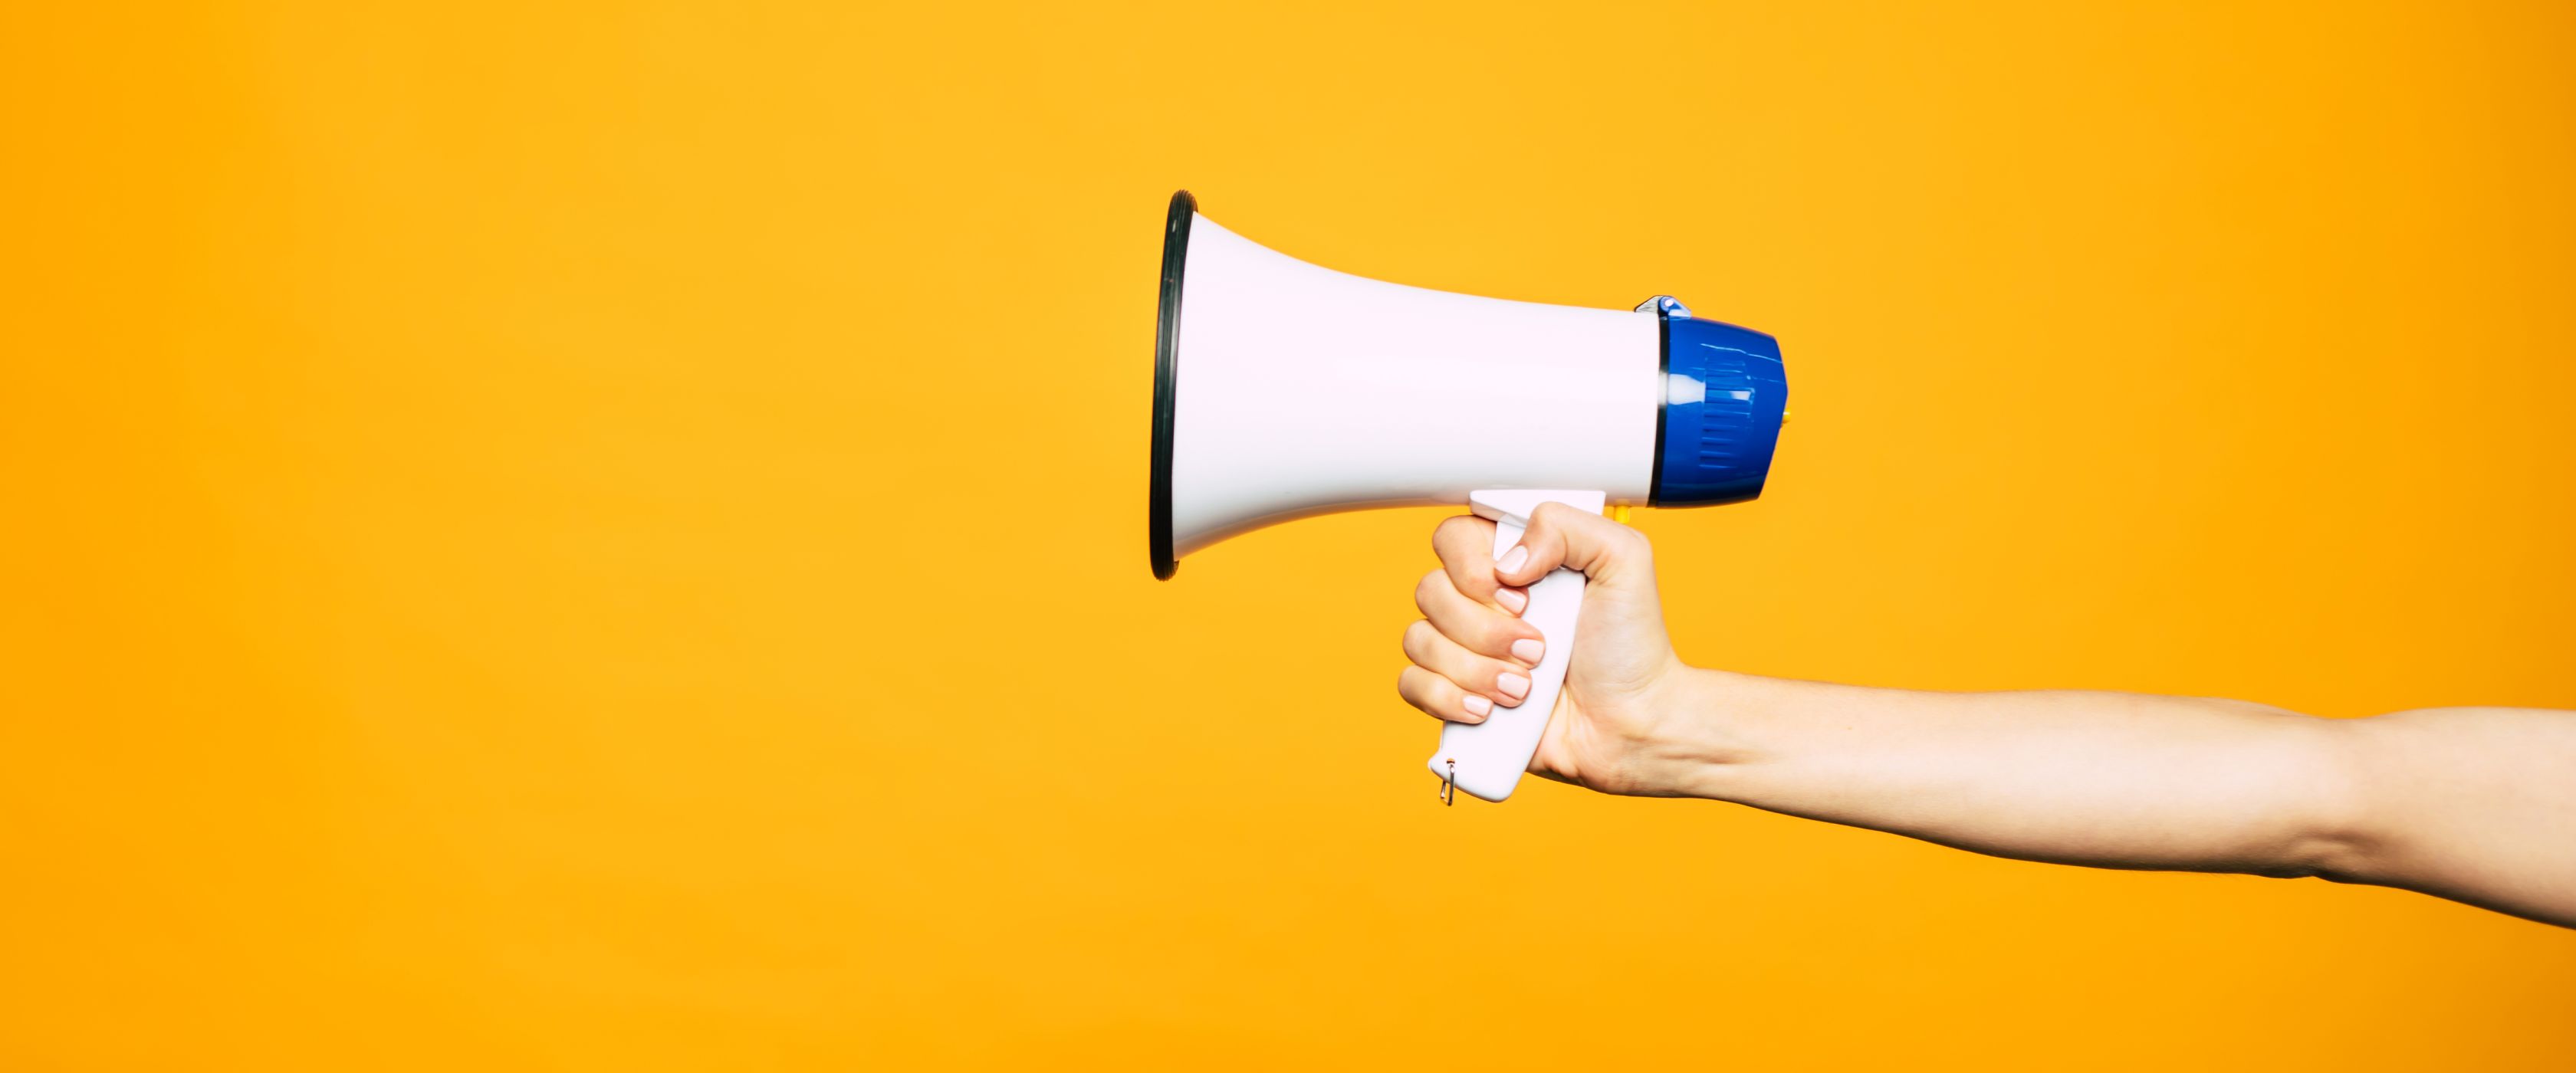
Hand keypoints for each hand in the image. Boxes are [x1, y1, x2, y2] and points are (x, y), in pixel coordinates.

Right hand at [1396, 503, 1693, 795]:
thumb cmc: (1631, 647)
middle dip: (1484, 630)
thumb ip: (1567, 526)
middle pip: (1430, 591)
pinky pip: (1411, 684)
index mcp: (1513, 561)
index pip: (1452, 538)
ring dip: (1474, 669)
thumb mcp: (1624, 560)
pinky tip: (1489, 710)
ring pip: (1418, 640)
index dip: (1474, 568)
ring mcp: (1464, 648)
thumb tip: (1507, 560)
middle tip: (1537, 649)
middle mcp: (1481, 600)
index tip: (1522, 594)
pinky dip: (1446, 698)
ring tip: (1524, 689)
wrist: (1632, 724)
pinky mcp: (1454, 693)